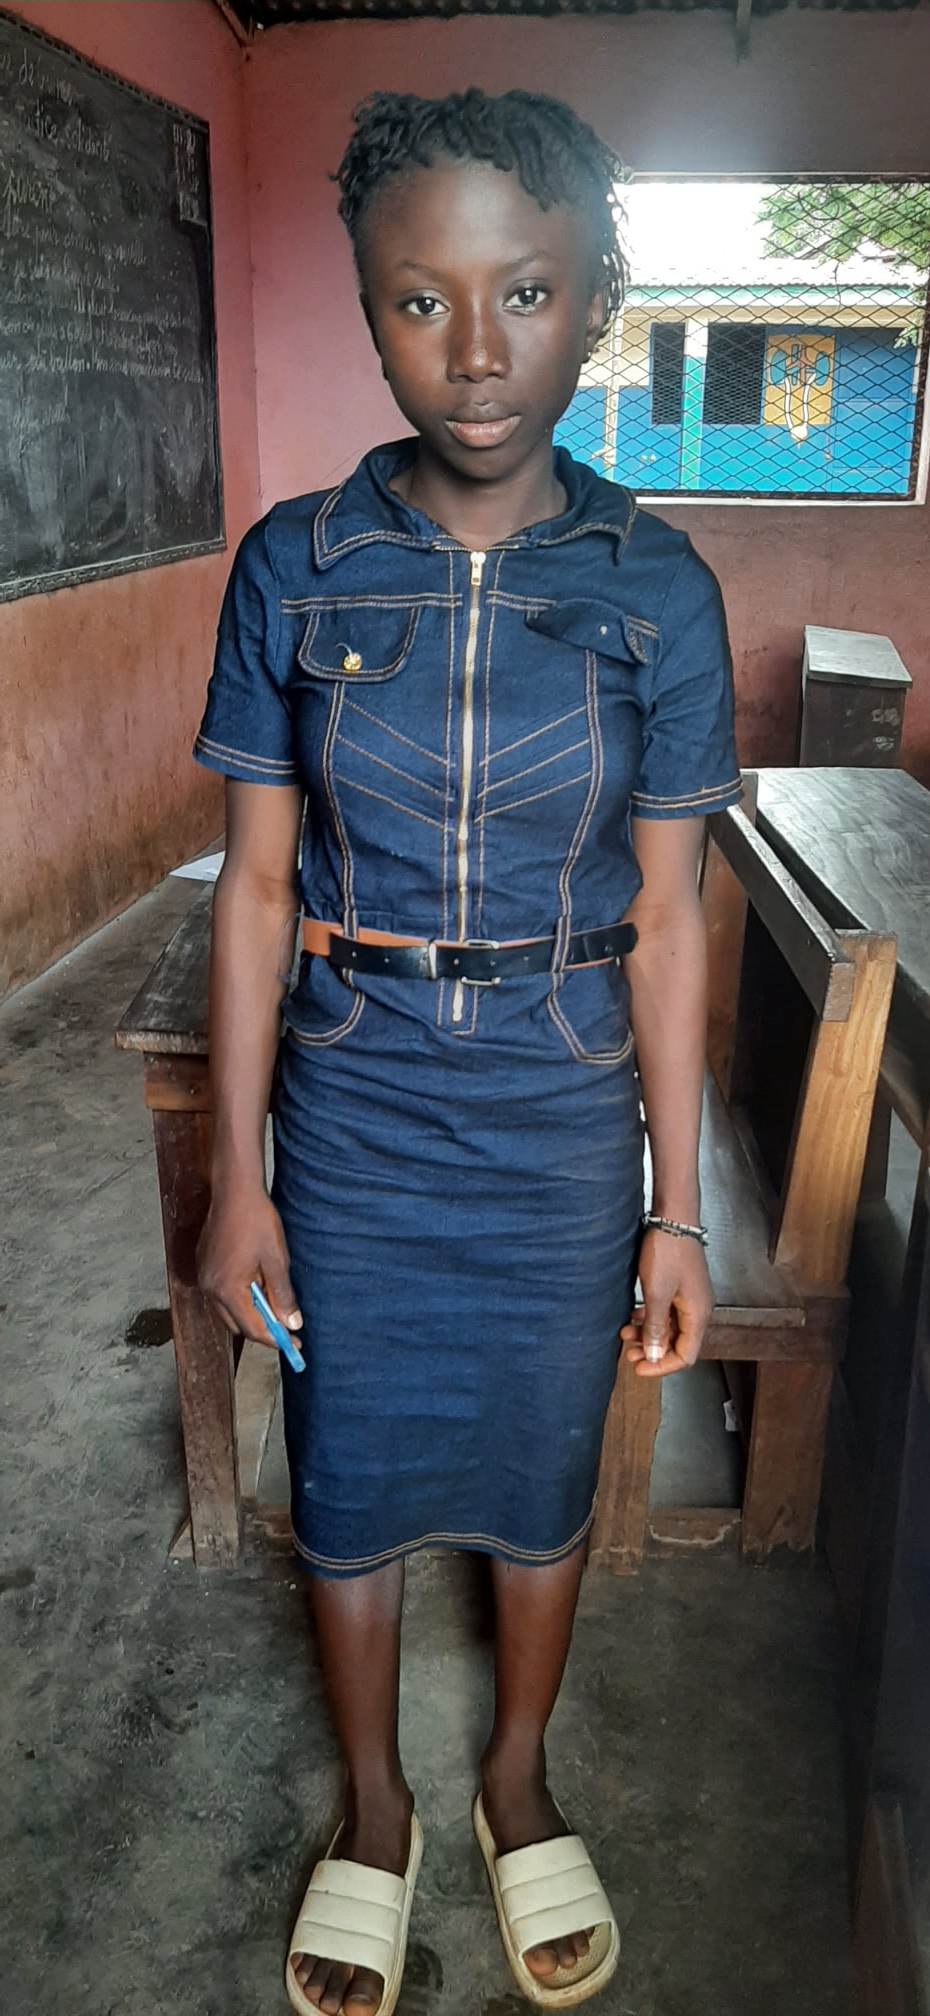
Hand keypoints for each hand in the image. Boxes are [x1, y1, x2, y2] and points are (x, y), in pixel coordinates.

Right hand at [196, 1174, 301, 1347]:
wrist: (234, 1190)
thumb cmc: (257, 1221)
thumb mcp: (277, 1260)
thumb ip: (283, 1295)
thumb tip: (292, 1324)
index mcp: (228, 1290)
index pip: (253, 1328)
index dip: (276, 1339)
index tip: (296, 1343)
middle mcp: (210, 1288)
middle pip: (238, 1324)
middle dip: (263, 1327)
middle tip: (288, 1324)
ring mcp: (204, 1277)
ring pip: (229, 1310)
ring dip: (251, 1312)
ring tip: (274, 1299)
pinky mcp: (204, 1266)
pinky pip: (221, 1294)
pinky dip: (240, 1297)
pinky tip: (257, 1283)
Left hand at [620, 1228, 712, 1377]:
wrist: (673, 1219)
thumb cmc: (668, 1251)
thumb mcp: (657, 1293)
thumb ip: (656, 1327)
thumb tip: (654, 1356)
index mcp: (698, 1315)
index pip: (685, 1356)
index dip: (661, 1367)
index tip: (639, 1368)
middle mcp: (698, 1310)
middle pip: (678, 1344)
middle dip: (652, 1351)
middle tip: (629, 1353)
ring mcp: (690, 1298)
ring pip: (671, 1328)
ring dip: (649, 1335)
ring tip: (626, 1333)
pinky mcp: (681, 1288)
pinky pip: (668, 1313)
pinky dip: (652, 1319)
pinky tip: (635, 1317)